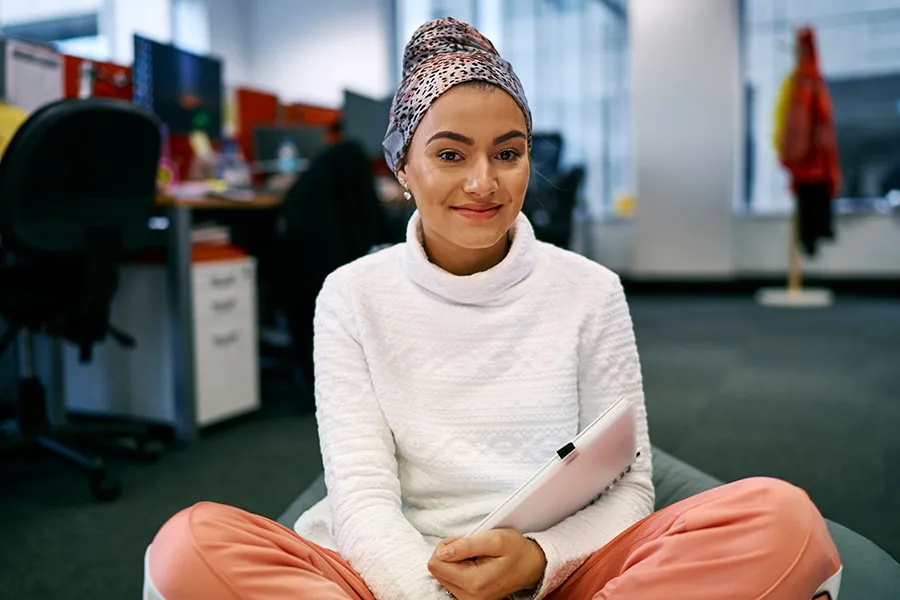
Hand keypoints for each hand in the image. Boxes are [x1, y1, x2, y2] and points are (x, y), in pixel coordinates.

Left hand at [428, 529, 545, 599]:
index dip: (447, 547)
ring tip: (476, 557)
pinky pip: (451, 581)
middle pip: (437, 570)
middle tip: (472, 549)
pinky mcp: (469, 599)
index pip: (436, 564)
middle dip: (450, 554)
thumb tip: (442, 552)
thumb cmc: (516, 550)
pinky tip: (476, 565)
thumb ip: (466, 545)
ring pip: (442, 575)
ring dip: (455, 561)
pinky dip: (459, 569)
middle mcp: (469, 597)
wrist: (532, 565)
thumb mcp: (495, 539)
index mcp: (473, 582)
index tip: (464, 543)